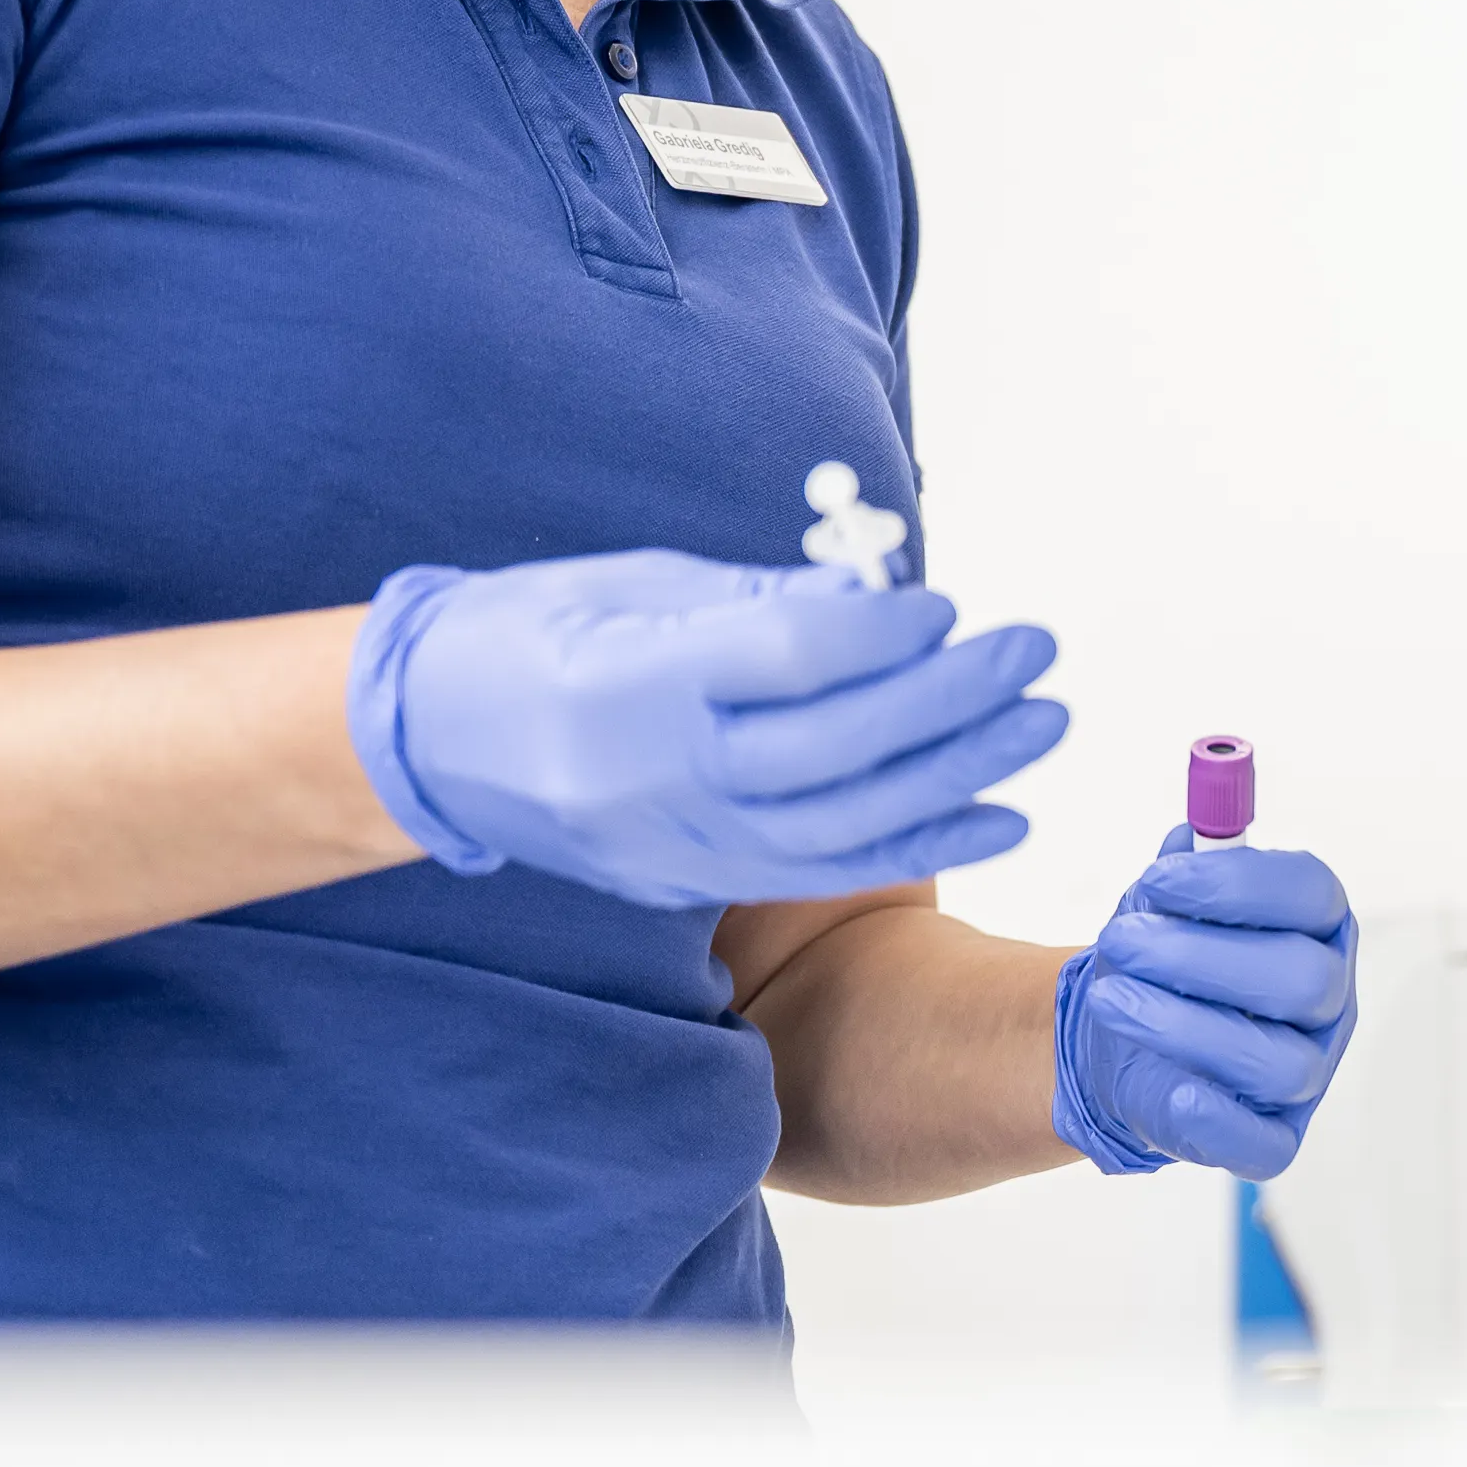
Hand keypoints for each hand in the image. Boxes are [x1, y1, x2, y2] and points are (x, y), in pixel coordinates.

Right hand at [350, 550, 1063, 909]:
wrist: (428, 743)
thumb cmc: (528, 632)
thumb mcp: (631, 584)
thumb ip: (760, 599)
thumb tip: (883, 597)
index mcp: (619, 685)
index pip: (777, 665)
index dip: (877, 635)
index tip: (946, 605)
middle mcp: (647, 779)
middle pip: (828, 750)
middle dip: (945, 700)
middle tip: (1031, 652)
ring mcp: (670, 845)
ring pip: (841, 823)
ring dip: (957, 774)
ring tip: (1039, 722)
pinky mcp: (691, 881)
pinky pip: (824, 869)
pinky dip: (920, 844)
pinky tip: (1000, 813)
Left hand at [1053, 835, 1358, 1179]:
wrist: (1126, 1038)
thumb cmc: (1163, 962)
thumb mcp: (1165, 903)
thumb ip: (1184, 866)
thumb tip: (1192, 838)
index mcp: (1318, 929)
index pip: (1312, 896)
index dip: (1238, 884)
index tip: (1158, 878)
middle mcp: (1327, 1001)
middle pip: (1301, 978)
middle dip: (1200, 956)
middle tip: (1120, 941)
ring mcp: (1309, 1073)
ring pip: (1277, 1061)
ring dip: (1183, 1027)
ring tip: (1111, 1001)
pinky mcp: (1275, 1137)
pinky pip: (1263, 1142)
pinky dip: (1214, 1116)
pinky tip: (1166, 1087)